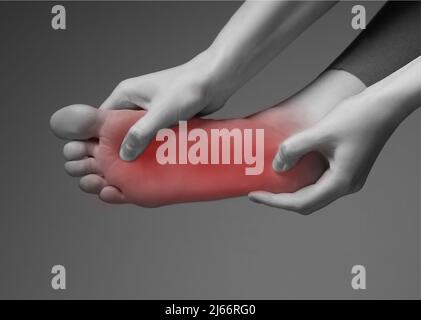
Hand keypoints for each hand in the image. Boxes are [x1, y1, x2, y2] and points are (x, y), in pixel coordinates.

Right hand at [100, 53, 228, 160]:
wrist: (215, 80)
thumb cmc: (187, 88)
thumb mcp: (161, 112)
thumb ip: (141, 133)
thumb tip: (124, 155)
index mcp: (125, 95)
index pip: (101, 120)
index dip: (99, 141)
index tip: (100, 161)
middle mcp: (135, 102)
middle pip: (118, 130)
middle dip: (119, 149)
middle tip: (118, 171)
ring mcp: (150, 111)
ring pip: (138, 136)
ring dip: (139, 151)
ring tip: (136, 171)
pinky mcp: (165, 118)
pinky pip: (154, 137)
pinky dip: (154, 149)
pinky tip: (154, 164)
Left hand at [249, 90, 401, 213]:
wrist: (385, 104)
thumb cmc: (358, 116)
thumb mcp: (321, 132)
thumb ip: (295, 149)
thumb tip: (277, 166)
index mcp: (341, 182)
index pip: (301, 203)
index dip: (274, 201)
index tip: (254, 195)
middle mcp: (346, 186)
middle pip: (307, 202)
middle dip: (281, 199)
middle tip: (258, 191)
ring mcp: (349, 178)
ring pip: (314, 193)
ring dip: (291, 190)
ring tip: (270, 183)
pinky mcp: (348, 168)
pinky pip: (321, 181)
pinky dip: (302, 179)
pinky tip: (290, 169)